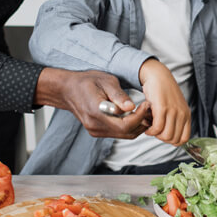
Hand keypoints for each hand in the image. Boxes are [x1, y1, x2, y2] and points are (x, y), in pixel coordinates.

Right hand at [35, 67, 151, 138]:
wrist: (67, 89)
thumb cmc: (87, 82)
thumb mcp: (105, 81)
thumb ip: (118, 95)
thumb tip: (131, 106)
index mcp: (96, 112)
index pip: (124, 125)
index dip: (139, 117)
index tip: (146, 104)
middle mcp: (95, 126)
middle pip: (126, 133)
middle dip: (141, 122)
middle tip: (148, 107)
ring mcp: (95, 131)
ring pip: (123, 135)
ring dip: (136, 125)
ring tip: (143, 110)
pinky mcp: (96, 131)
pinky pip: (117, 133)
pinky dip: (129, 126)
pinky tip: (133, 114)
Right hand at [139, 59, 190, 145]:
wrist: (158, 76)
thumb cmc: (164, 92)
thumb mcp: (175, 107)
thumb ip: (176, 120)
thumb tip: (170, 137)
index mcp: (186, 115)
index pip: (184, 139)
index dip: (172, 141)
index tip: (163, 134)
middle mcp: (182, 114)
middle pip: (173, 139)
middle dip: (162, 138)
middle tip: (155, 130)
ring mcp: (173, 111)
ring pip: (166, 136)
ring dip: (155, 135)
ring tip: (150, 127)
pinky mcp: (162, 108)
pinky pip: (157, 128)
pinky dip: (150, 131)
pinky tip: (147, 126)